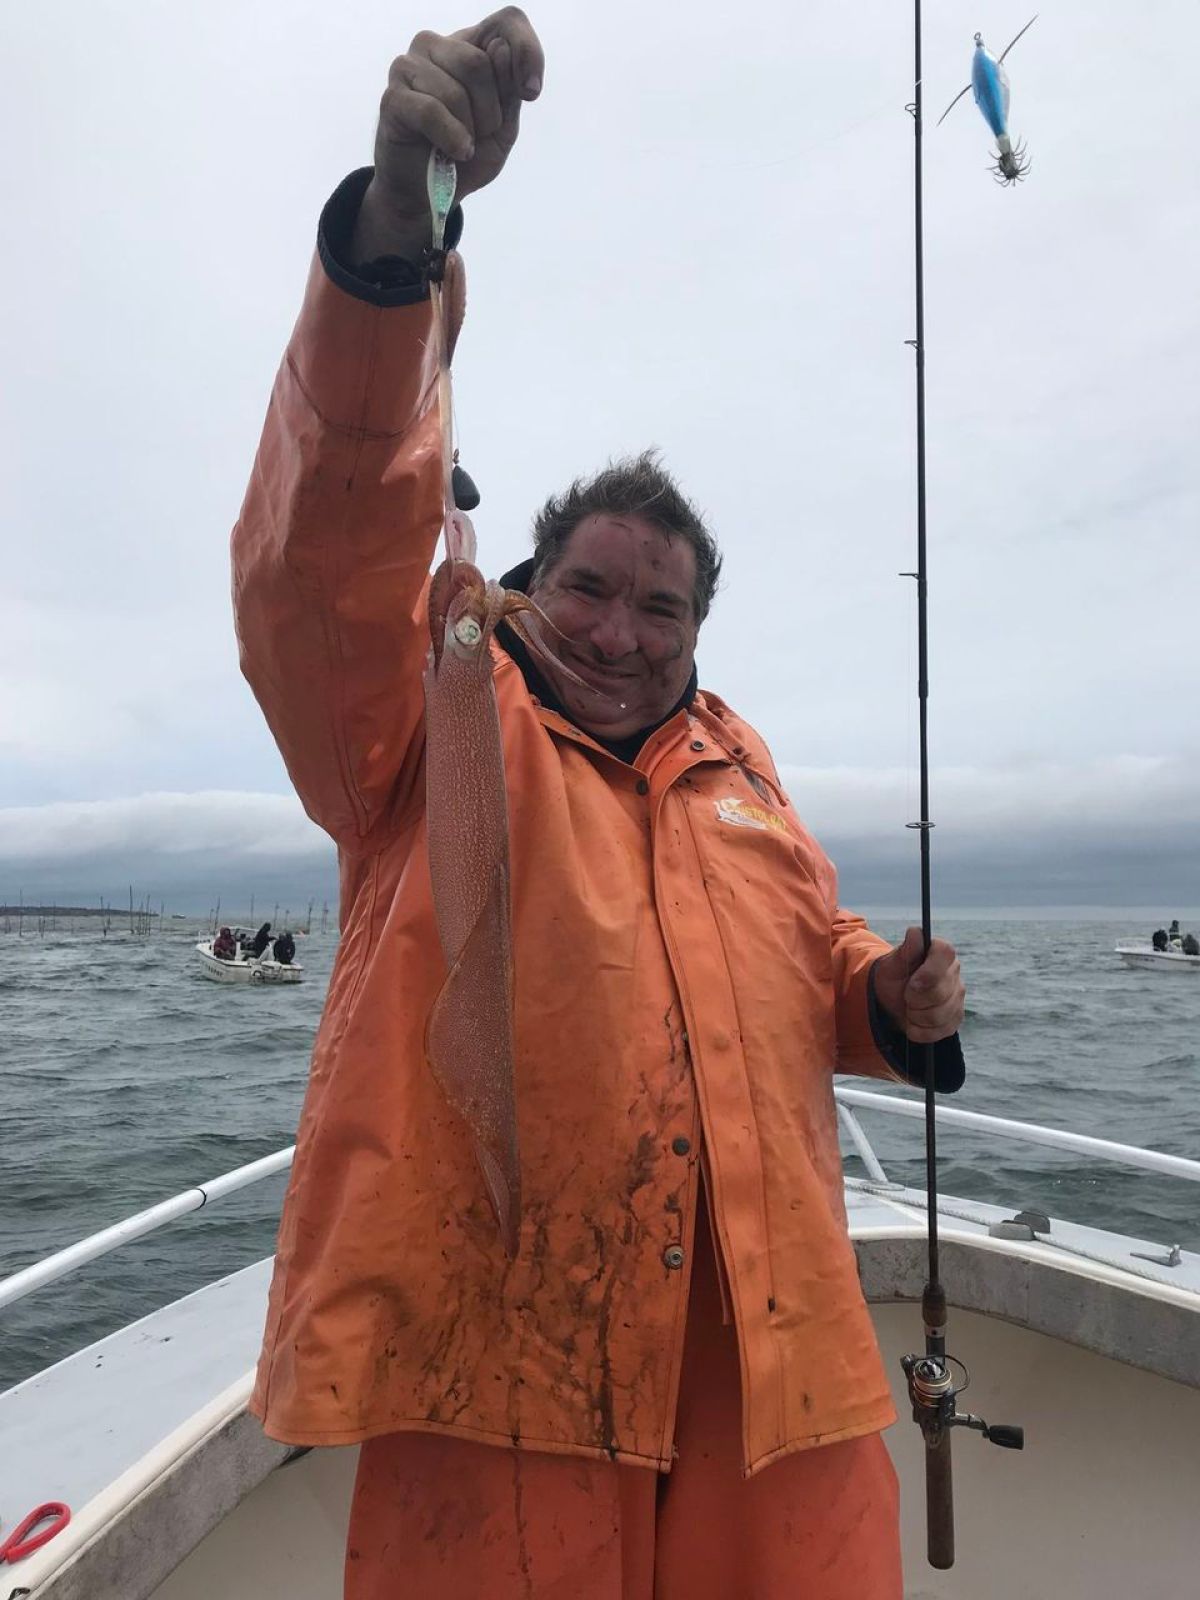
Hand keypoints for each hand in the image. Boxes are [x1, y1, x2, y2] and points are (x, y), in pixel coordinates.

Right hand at [352, 8, 544, 260]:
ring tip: (461, 146)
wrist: (429, 194)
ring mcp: (409, 67)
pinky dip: (451, 138)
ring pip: (455, 90)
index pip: (507, 22)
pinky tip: (455, 152)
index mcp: (470, 46)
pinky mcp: (393, 98)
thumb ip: (508, 89)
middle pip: (479, 62)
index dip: (526, 51)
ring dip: (468, 130)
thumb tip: (503, 52)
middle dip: (490, 111)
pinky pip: (431, 111)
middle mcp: (437, 46)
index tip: (531, 93)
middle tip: (480, 135)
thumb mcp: (502, 126)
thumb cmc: (465, 154)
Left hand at [872, 928, 964, 1043]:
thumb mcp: (892, 963)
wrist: (891, 1000)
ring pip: (940, 1015)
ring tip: (908, 1008)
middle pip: (940, 992)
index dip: (929, 972)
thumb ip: (906, 950)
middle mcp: (954, 972)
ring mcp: (958, 996)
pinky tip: (914, 1022)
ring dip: (916, 1016)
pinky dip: (921, 1030)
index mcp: (941, 952)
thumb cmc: (893, 976)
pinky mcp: (956, 1018)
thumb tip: (915, 933)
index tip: (912, 983)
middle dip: (914, 999)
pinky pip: (941, 1031)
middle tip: (905, 996)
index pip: (946, 954)